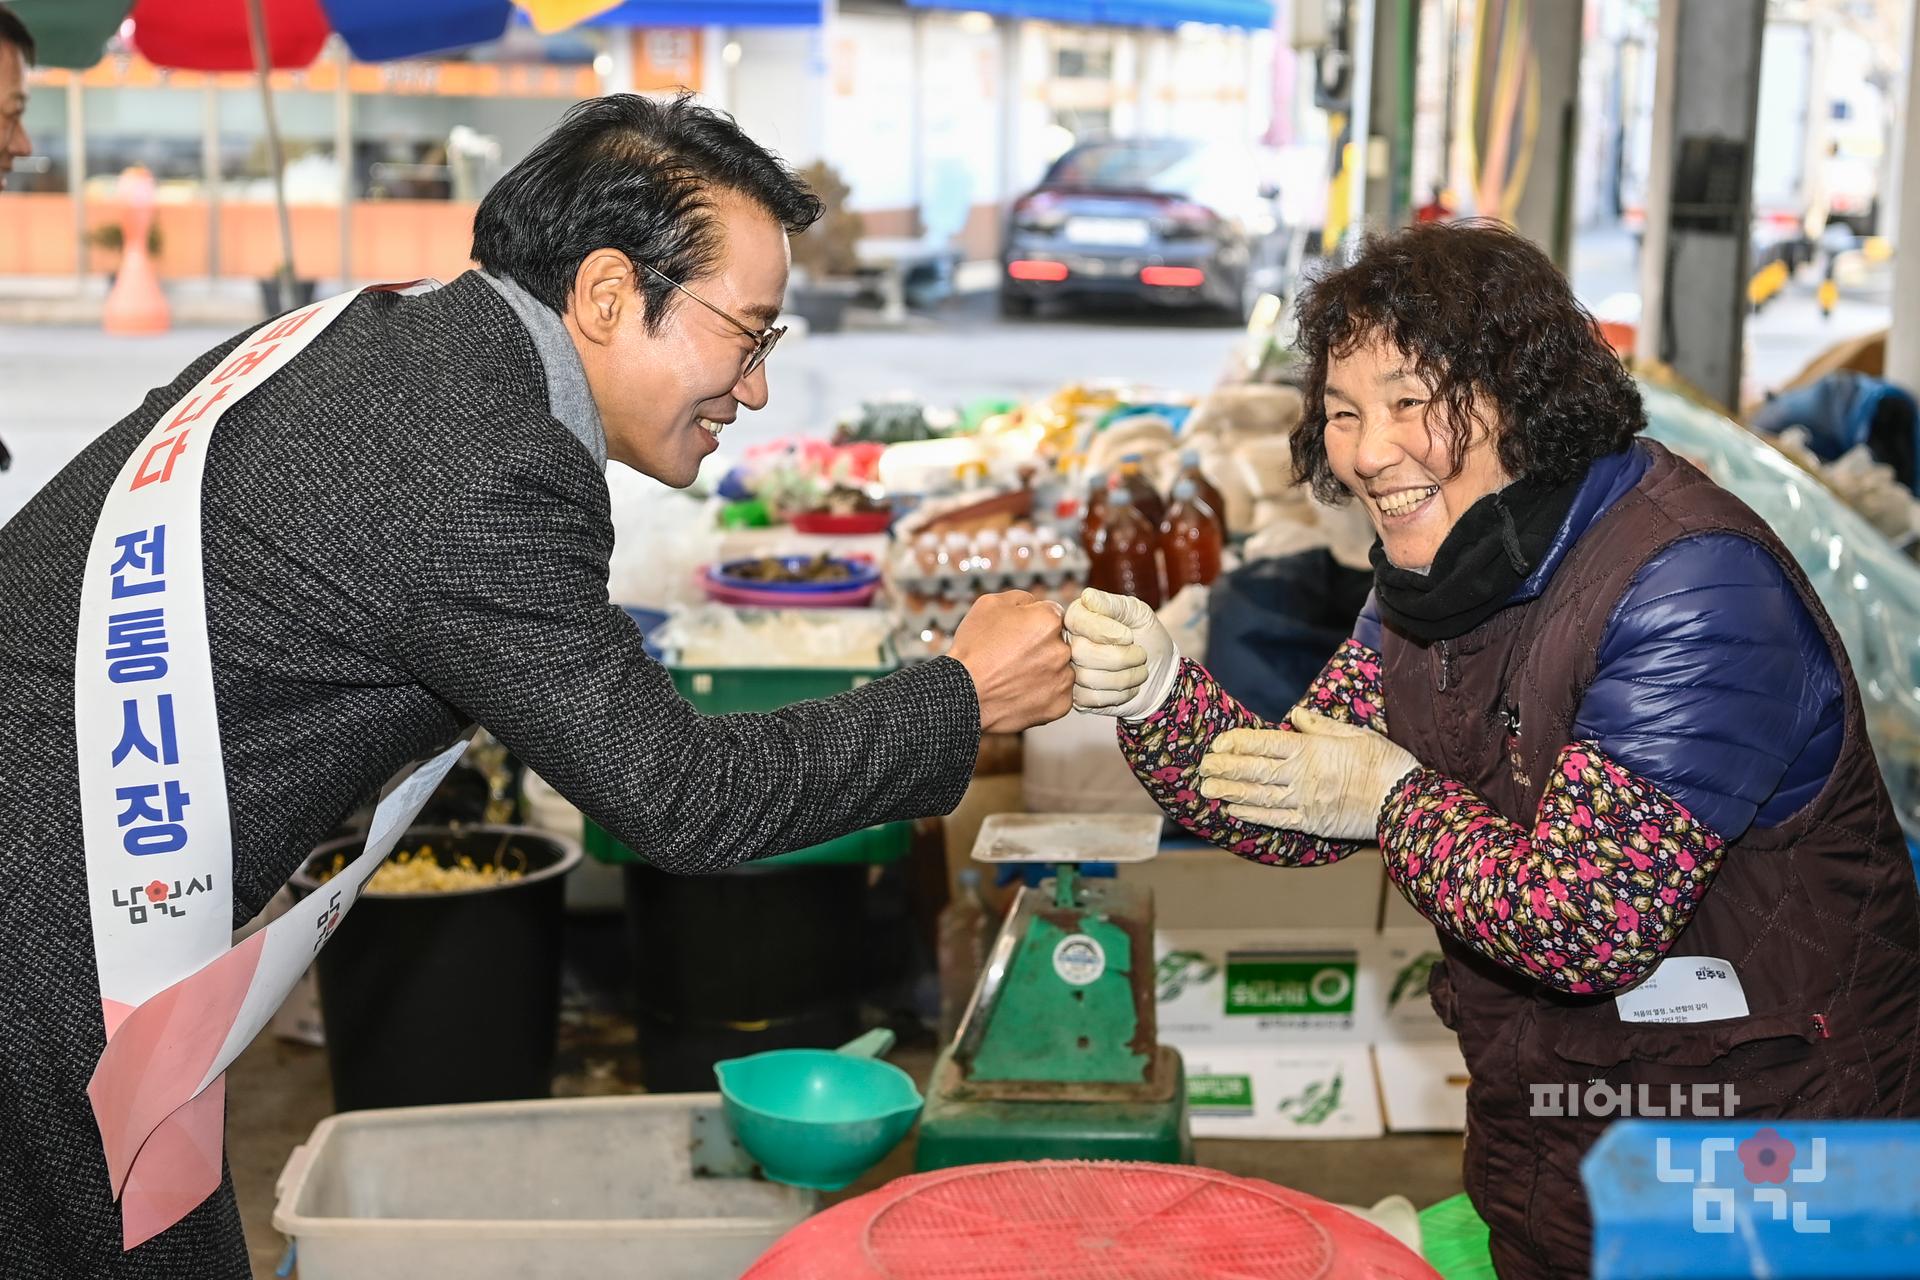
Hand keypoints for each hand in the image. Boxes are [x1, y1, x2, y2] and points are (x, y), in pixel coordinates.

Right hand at [950, 590, 1072, 733]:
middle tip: (1014, 658)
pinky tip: (1022, 693)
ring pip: (1060, 669)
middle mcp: (1062, 649)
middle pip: (1058, 643)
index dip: (1033, 623)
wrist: (962, 695)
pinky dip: (1044, 694)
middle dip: (1041, 647)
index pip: (1053, 615)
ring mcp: (1063, 679)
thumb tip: (1036, 604)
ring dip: (1045, 671)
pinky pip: (1059, 695)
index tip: (1019, 635)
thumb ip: (1021, 598)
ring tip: (1016, 677)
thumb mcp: (988, 605)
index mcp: (1049, 621)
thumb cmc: (973, 649)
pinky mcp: (1060, 704)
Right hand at [1063, 588, 1179, 719]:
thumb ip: (1114, 604)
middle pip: (1080, 651)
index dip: (1103, 630)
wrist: (1160, 674)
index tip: (1129, 636)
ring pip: (1086, 677)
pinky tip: (1128, 688)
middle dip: (1119, 656)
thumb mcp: (1138, 614)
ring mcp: (1071, 671)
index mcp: (1079, 617)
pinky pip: (1090, 698)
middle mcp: (1069, 643)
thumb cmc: (1148, 637)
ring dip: (1124, 677)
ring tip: (1139, 671)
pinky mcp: (1078, 697)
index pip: (1076, 619)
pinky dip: (1118, 694)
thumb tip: (1087, 596)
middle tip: (1140, 654)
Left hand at [1196, 707, 1419, 839]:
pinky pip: (1276, 819)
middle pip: (1255, 770)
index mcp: (1311, 750)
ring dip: (1230, 792)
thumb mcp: (1355, 734)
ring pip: (1259, 796)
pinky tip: (1234, 811)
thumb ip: (1320, 726)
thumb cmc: (1384, 763)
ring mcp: (1305, 801)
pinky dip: (1252, 815)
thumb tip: (1294, 715)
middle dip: (1225, 768)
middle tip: (1201, 768)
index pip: (1265, 743)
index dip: (1237, 743)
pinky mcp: (1312, 823)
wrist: (1405, 802)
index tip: (1218, 743)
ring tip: (1207, 790)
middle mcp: (1303, 775)